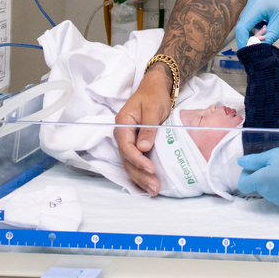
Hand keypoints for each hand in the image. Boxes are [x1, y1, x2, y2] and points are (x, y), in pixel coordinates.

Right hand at [113, 68, 173, 195]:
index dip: (137, 160)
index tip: (151, 169)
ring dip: (141, 178)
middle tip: (154, 187)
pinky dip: (141, 173)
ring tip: (154, 190)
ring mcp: (128, 140)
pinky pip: (135, 162)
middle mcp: (122, 134)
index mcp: (123, 124)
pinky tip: (148, 185)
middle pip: (127, 160)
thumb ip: (148, 128)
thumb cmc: (153, 96)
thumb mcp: (153, 109)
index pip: (126, 147)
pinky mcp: (136, 144)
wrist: (155, 88)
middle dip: (140, 175)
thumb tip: (143, 148)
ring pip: (130, 164)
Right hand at [233, 0, 278, 48]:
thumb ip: (266, 39)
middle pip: (244, 24)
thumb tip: (253, 50)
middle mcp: (254, 0)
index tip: (246, 53)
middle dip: (250, 37)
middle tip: (263, 44)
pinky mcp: (259, 2)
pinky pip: (253, 17)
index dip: (242, 41)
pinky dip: (258, 25)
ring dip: (254, 31)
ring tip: (268, 34)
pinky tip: (269, 27)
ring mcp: (256, 0)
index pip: (242, 26)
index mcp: (258, 4)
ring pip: (248, 21)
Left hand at [237, 147, 278, 207]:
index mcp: (261, 181)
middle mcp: (267, 194)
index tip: (258, 164)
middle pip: (257, 186)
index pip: (243, 183)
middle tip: (277, 162)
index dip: (246, 173)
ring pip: (270, 190)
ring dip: (274, 181)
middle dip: (263, 175)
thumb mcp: (275, 154)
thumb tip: (241, 163)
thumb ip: (256, 160)